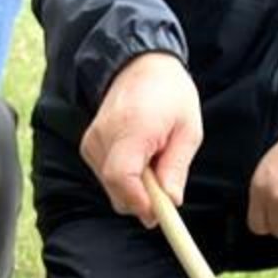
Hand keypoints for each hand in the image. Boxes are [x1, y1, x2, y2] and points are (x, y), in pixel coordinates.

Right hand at [81, 53, 201, 226]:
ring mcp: (92, 141)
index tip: (158, 213)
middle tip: (165, 193)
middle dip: (141, 201)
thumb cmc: (169, 94)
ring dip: (135, 189)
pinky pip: (106, 178)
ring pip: (112, 187)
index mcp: (131, 128)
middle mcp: (104, 135)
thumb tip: (170, 201)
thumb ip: (176, 167)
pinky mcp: (89, 146)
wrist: (140, 64)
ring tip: (154, 162)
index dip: (140, 202)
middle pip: (115, 189)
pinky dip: (126, 180)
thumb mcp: (188, 130)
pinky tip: (140, 160)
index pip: (122, 177)